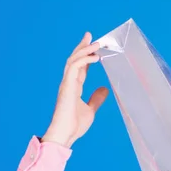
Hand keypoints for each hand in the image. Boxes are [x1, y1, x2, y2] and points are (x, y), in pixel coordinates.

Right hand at [42, 32, 108, 148]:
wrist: (66, 134)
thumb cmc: (75, 125)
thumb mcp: (90, 109)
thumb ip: (96, 98)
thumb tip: (105, 89)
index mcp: (74, 86)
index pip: (80, 66)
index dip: (86, 56)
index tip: (93, 46)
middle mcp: (69, 82)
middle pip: (75, 59)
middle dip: (82, 46)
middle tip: (90, 35)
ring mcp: (67, 83)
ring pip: (73, 60)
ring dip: (84, 50)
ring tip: (96, 43)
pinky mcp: (66, 86)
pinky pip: (74, 68)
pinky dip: (84, 60)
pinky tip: (95, 57)